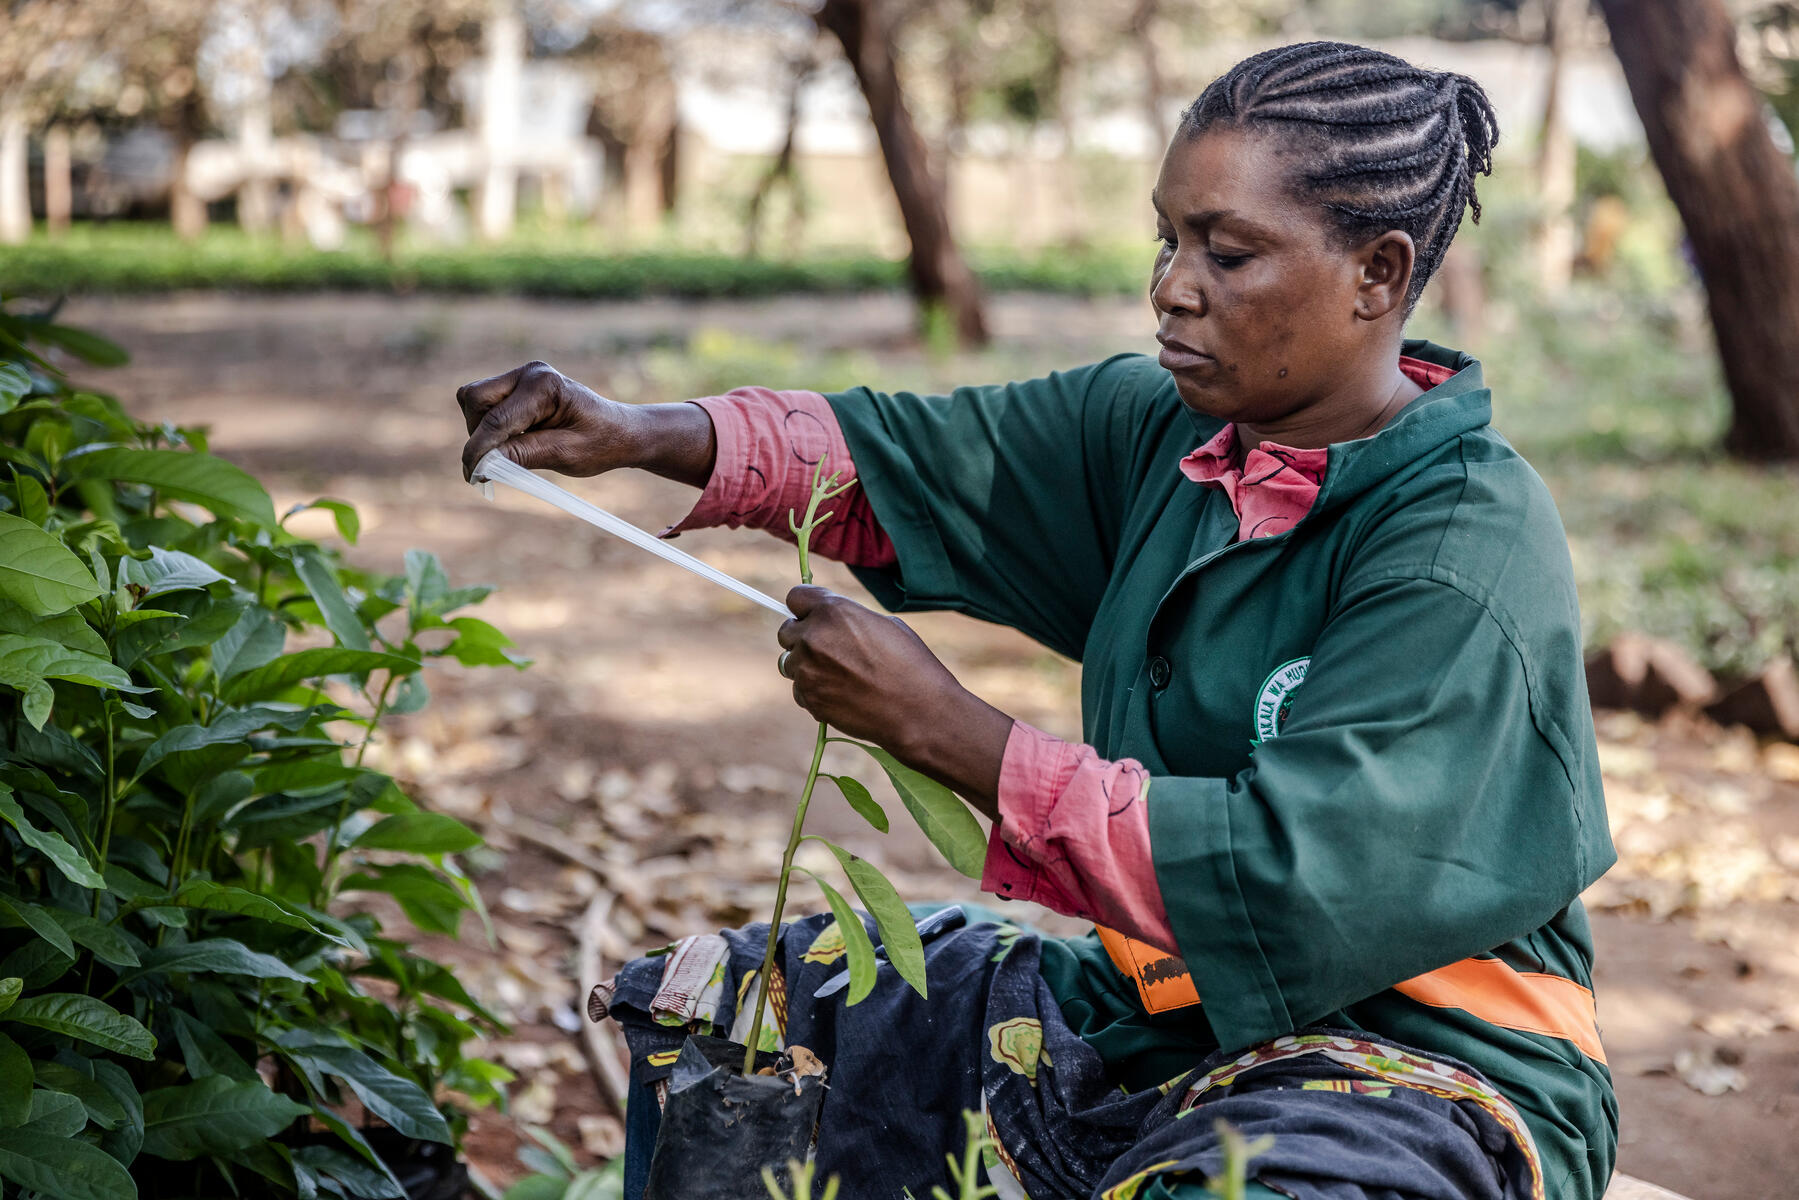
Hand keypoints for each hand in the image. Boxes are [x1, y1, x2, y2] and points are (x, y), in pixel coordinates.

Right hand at [456, 361, 715, 485]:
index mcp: (544, 386)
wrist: (620, 432)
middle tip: (494, 466)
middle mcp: (529, 373)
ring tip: (512, 454)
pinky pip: (486, 405)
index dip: (479, 450)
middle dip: (478, 434)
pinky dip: (490, 427)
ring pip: (475, 402)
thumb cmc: (601, 443)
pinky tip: (513, 444)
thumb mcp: (566, 455)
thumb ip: (523, 454)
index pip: (497, 420)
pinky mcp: (517, 387)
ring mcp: (521, 376)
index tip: (472, 476)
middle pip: (474, 400)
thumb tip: (483, 463)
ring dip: (482, 431)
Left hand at [777, 585, 1009, 816]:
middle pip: (786, 631)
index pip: (795, 597)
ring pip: (790, 663)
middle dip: (803, 638)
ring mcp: (807, 670)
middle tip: (829, 650)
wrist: (918, 711)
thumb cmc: (910, 664)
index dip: (806, 607)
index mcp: (833, 610)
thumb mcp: (883, 624)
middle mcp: (813, 637)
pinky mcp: (808, 698)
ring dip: (807, 666)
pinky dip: (814, 692)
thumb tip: (830, 622)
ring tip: (839, 676)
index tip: (814, 617)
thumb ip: (848, 619)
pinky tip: (842, 695)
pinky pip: (799, 690)